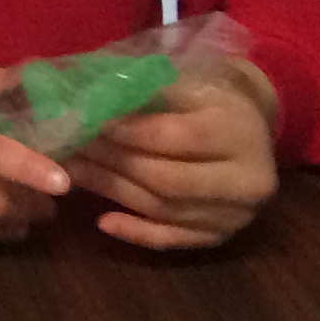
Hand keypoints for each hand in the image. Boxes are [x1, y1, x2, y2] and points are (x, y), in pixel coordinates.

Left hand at [66, 65, 278, 250]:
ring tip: (69, 171)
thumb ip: (143, 90)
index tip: (85, 120)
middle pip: (167, 179)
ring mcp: (236, 215)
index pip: (173, 137)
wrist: (251, 129)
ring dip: (112, 191)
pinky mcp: (221, 235)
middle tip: (68, 145)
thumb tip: (85, 95)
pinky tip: (102, 221)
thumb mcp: (186, 81)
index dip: (125, 132)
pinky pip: (174, 239)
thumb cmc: (209, 97)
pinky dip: (137, 232)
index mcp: (239, 132)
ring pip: (165, 209)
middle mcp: (247, 181)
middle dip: (111, 162)